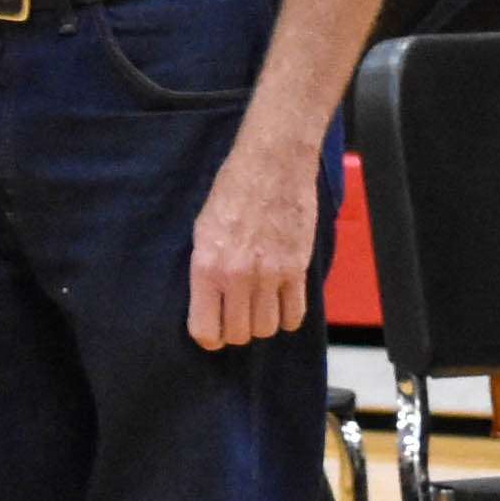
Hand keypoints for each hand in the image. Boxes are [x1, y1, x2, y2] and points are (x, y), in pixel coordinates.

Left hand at [189, 128, 321, 350]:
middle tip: (238, 315)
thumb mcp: (202, 229)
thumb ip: (205, 270)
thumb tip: (209, 304)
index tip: (214, 331)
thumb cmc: (233, 189)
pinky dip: (289, 315)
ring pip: (267, 329)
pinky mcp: (297, 268)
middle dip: (236, 330)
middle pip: (239, 334)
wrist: (273, 163)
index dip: (209, 337)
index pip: (205, 330)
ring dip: (263, 322)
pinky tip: (282, 301)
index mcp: (207, 266)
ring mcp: (271, 274)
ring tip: (260, 305)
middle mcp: (238, 275)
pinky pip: (295, 315)